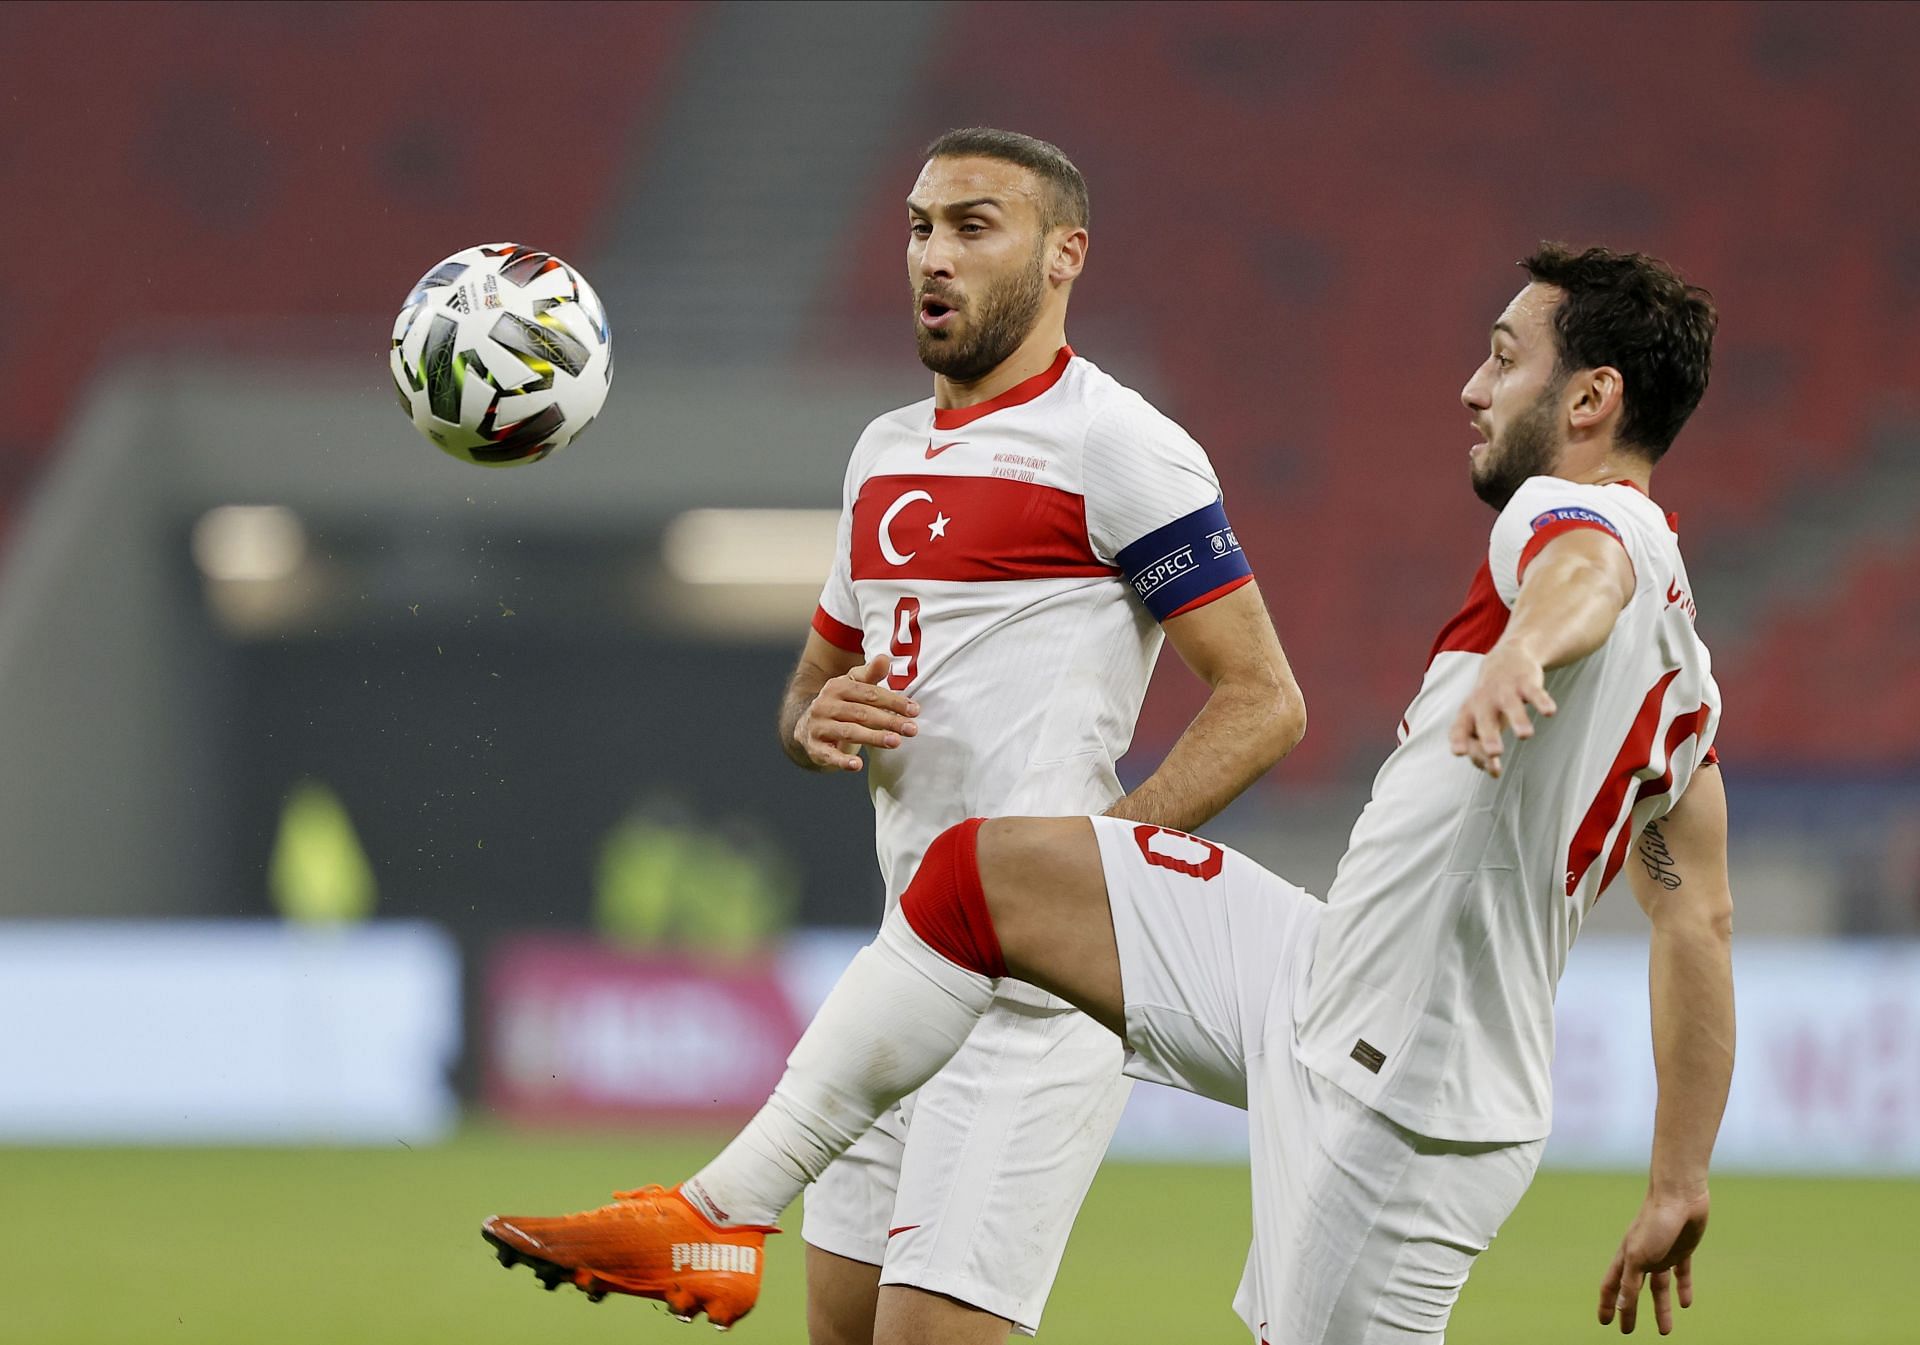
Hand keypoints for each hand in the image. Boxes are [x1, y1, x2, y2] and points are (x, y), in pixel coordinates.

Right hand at [795, 654, 919, 772]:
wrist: (807, 727)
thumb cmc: (841, 705)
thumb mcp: (853, 687)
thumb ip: (870, 675)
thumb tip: (885, 658)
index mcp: (837, 686)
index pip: (869, 693)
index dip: (893, 701)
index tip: (915, 710)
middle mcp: (825, 704)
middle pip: (862, 712)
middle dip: (889, 721)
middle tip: (912, 729)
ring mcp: (819, 726)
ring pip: (849, 731)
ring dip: (873, 737)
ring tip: (896, 742)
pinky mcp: (815, 747)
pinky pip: (829, 755)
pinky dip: (842, 761)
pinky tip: (857, 765)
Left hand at [1448, 640, 1555, 776]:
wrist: (1506, 659)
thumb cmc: (1490, 701)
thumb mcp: (1482, 722)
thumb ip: (1483, 749)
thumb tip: (1493, 774)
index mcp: (1469, 713)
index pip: (1460, 728)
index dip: (1460, 740)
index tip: (1460, 752)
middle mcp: (1484, 701)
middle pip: (1484, 719)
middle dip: (1488, 735)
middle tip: (1494, 752)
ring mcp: (1505, 690)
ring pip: (1511, 704)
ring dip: (1517, 719)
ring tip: (1525, 735)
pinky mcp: (1526, 681)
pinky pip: (1534, 692)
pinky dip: (1541, 701)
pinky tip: (1549, 712)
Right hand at [1598, 1189, 1709, 1334]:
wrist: (1680, 1196)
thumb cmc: (1655, 1222)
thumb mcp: (1638, 1255)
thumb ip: (1629, 1281)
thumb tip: (1621, 1305)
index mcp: (1627, 1257)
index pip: (1613, 1286)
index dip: (1607, 1304)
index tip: (1604, 1322)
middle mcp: (1642, 1258)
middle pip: (1634, 1290)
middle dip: (1630, 1311)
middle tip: (1627, 1330)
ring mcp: (1662, 1254)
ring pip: (1659, 1288)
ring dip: (1661, 1308)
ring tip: (1665, 1331)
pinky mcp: (1682, 1251)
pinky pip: (1681, 1275)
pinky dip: (1682, 1289)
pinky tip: (1685, 1304)